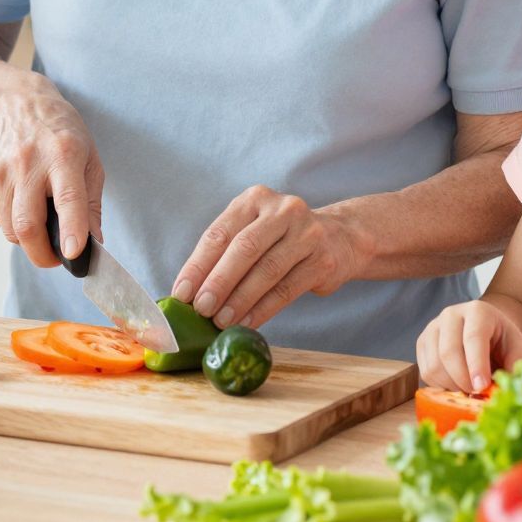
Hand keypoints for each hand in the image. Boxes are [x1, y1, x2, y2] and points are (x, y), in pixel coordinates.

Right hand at [0, 76, 104, 268]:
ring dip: (28, 238)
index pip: (68, 198)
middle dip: (42, 255)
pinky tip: (22, 200)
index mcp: (64, 155)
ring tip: (40, 217)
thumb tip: (94, 245)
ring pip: (11, 230)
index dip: (71, 229)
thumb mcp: (89, 159)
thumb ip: (91, 204)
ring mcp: (0, 172)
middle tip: (55, 258)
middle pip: (27, 225)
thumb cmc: (60, 135)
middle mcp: (28, 162)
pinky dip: (12, 222)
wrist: (15, 104)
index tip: (73, 253)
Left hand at [172, 186, 362, 331]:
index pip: (220, 233)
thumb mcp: (253, 232)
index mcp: (255, 199)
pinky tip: (246, 322)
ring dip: (240, 300)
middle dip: (218, 282)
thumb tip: (188, 294)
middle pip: (244, 248)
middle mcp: (283, 210)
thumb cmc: (280, 240)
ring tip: (220, 321)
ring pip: (267, 270)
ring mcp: (307, 233)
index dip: (198, 265)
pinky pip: (287, 289)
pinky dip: (263, 309)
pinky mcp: (323, 260)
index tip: (181, 293)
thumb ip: (225, 254)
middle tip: (200, 309)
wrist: (339, 239)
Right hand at [417, 300, 521, 393]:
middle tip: (476, 394)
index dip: (476, 365)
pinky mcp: (422, 342)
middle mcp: (451, 315)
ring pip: (434, 364)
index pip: (473, 338)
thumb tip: (504, 388)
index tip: (482, 387)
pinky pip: (425, 371)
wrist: (484, 329)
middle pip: (448, 351)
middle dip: (463, 379)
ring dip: (451, 385)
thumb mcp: (517, 348)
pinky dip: (440, 385)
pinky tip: (456, 384)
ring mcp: (433, 327)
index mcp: (478, 311)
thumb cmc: (501, 340)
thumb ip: (515, 365)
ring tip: (468, 389)